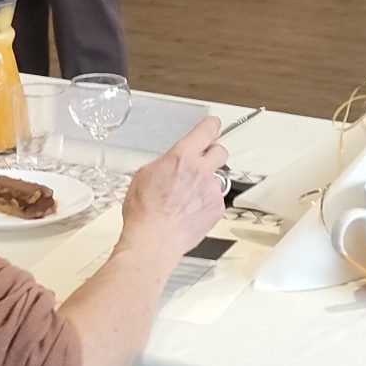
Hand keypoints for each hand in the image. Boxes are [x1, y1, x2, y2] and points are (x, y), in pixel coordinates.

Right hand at [120, 118, 227, 255]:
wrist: (154, 240)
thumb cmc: (145, 212)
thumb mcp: (144, 175)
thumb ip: (164, 163)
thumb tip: (169, 163)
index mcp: (182, 156)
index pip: (207, 131)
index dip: (211, 126)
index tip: (213, 126)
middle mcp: (201, 170)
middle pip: (221, 151)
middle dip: (212, 154)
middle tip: (202, 162)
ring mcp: (212, 190)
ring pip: (218, 177)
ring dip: (208, 181)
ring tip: (189, 195)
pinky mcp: (217, 209)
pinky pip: (216, 199)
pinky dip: (207, 202)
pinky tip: (191, 210)